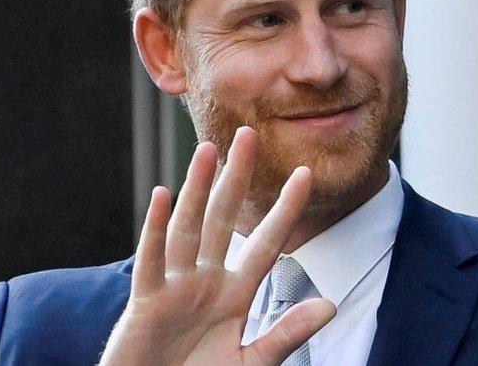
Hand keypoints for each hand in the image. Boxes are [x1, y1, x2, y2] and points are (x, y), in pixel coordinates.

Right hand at [99, 126, 335, 365]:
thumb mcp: (251, 363)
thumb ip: (286, 333)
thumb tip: (330, 304)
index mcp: (235, 294)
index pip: (266, 243)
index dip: (285, 209)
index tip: (305, 174)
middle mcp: (205, 281)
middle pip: (223, 219)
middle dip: (235, 178)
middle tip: (248, 135)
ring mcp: (175, 287)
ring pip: (189, 228)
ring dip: (197, 188)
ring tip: (207, 150)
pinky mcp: (146, 303)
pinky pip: (153, 260)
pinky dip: (156, 229)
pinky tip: (163, 196)